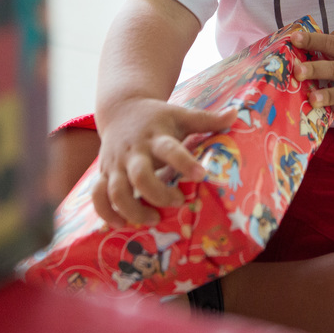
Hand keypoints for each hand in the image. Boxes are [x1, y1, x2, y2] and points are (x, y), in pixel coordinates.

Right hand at [91, 98, 237, 227]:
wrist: (121, 108)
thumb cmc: (157, 117)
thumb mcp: (181, 115)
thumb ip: (207, 120)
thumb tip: (235, 114)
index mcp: (156, 136)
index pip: (170, 150)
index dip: (185, 163)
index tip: (202, 175)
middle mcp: (134, 151)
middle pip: (140, 176)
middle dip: (158, 194)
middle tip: (178, 202)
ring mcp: (116, 164)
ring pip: (116, 191)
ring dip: (133, 209)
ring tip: (153, 219)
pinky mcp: (102, 173)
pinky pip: (97, 196)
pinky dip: (106, 212)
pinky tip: (121, 224)